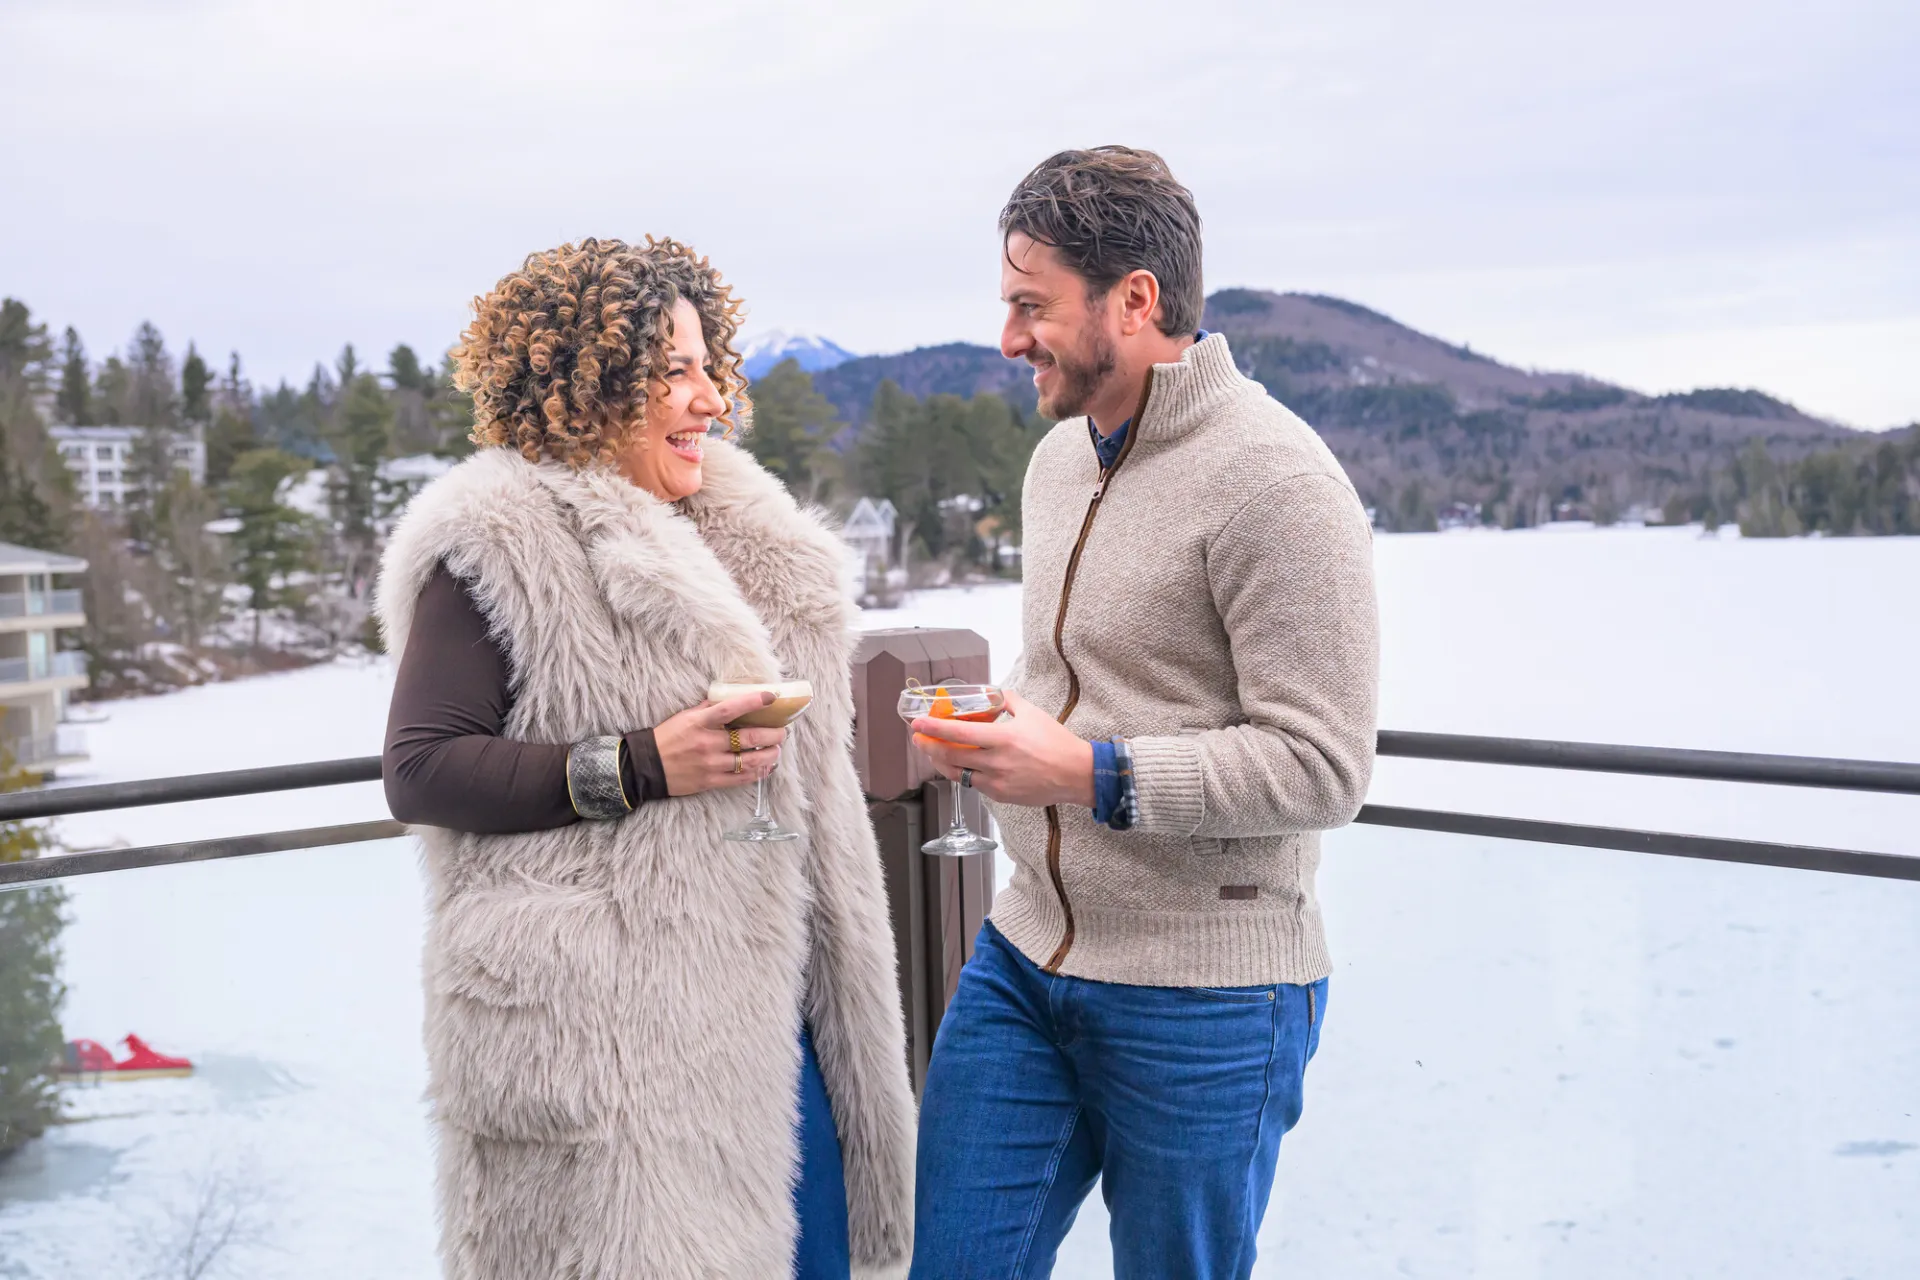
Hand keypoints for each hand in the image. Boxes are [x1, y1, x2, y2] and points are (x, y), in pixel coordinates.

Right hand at [655, 692, 785, 796]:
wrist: (647, 766)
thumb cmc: (668, 737)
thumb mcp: (685, 716)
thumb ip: (708, 708)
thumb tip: (731, 697)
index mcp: (700, 722)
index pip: (730, 709)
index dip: (753, 702)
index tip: (771, 696)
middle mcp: (707, 743)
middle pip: (749, 738)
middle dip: (772, 734)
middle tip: (783, 731)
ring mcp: (710, 764)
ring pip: (750, 761)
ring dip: (770, 755)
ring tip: (777, 749)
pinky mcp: (711, 782)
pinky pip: (741, 779)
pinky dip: (758, 773)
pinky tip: (767, 767)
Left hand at [911, 690, 1093, 808]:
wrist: (1075, 773)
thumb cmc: (1056, 742)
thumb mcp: (1032, 712)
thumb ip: (1007, 700)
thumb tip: (989, 692)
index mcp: (1004, 738)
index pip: (960, 734)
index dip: (935, 729)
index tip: (918, 724)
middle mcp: (998, 762)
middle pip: (951, 756)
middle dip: (929, 747)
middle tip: (919, 738)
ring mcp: (998, 782)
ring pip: (958, 774)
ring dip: (941, 762)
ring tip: (934, 752)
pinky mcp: (1001, 795)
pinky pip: (974, 784)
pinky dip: (963, 773)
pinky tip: (960, 764)